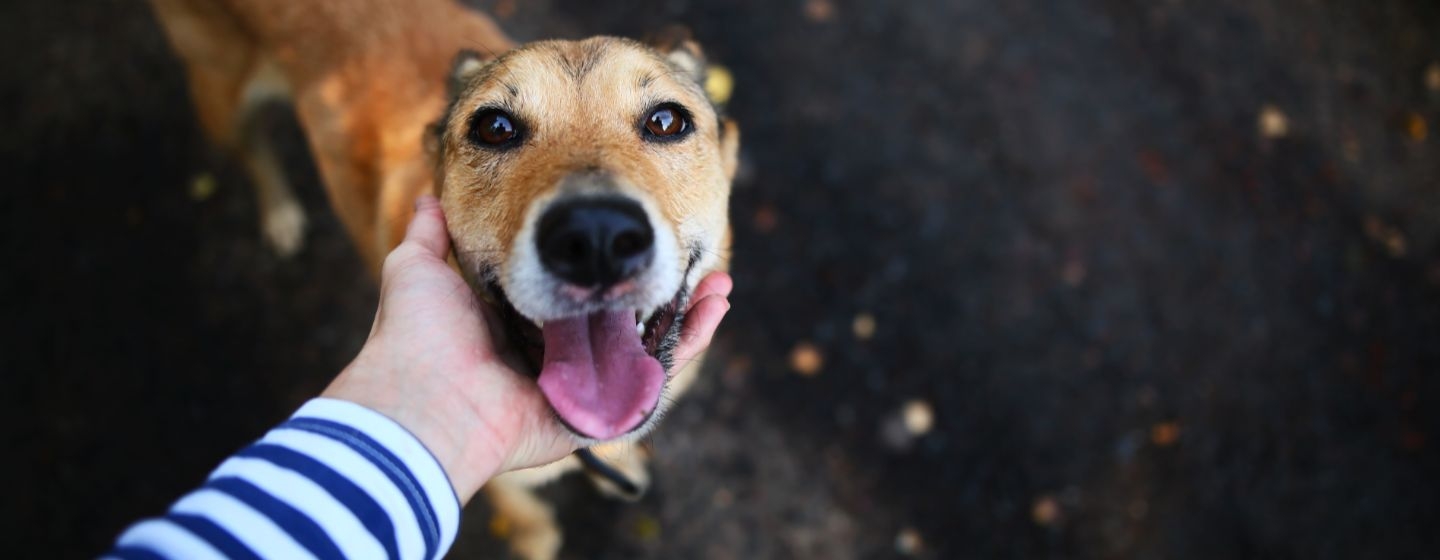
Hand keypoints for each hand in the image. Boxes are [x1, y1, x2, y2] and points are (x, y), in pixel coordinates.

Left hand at [322, 195, 731, 500]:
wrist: (423, 399)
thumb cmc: (418, 336)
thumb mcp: (418, 268)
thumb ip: (429, 235)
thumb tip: (428, 198)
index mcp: (516, 322)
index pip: (575, 290)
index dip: (608, 264)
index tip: (636, 226)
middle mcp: (554, 355)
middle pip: (621, 318)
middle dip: (658, 287)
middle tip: (685, 250)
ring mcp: (580, 386)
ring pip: (647, 347)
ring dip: (687, 312)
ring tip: (718, 278)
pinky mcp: (598, 412)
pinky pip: (655, 379)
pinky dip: (688, 342)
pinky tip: (713, 305)